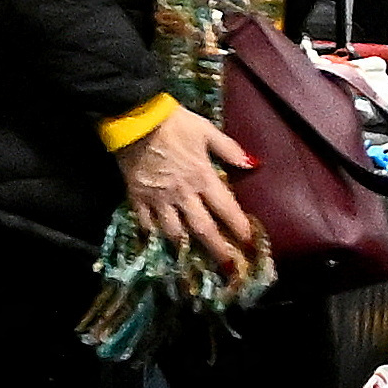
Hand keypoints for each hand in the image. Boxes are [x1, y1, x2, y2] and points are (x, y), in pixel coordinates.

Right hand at [121, 103, 267, 284]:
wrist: (135, 119)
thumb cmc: (173, 122)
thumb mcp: (206, 130)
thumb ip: (229, 149)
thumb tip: (253, 163)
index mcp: (203, 177)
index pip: (226, 208)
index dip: (239, 226)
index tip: (248, 242)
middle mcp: (183, 194)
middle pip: (203, 228)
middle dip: (218, 249)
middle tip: (228, 268)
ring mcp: (159, 199)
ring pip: (175, 232)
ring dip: (186, 247)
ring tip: (192, 260)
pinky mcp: (138, 198)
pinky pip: (146, 223)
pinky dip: (152, 235)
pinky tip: (158, 243)